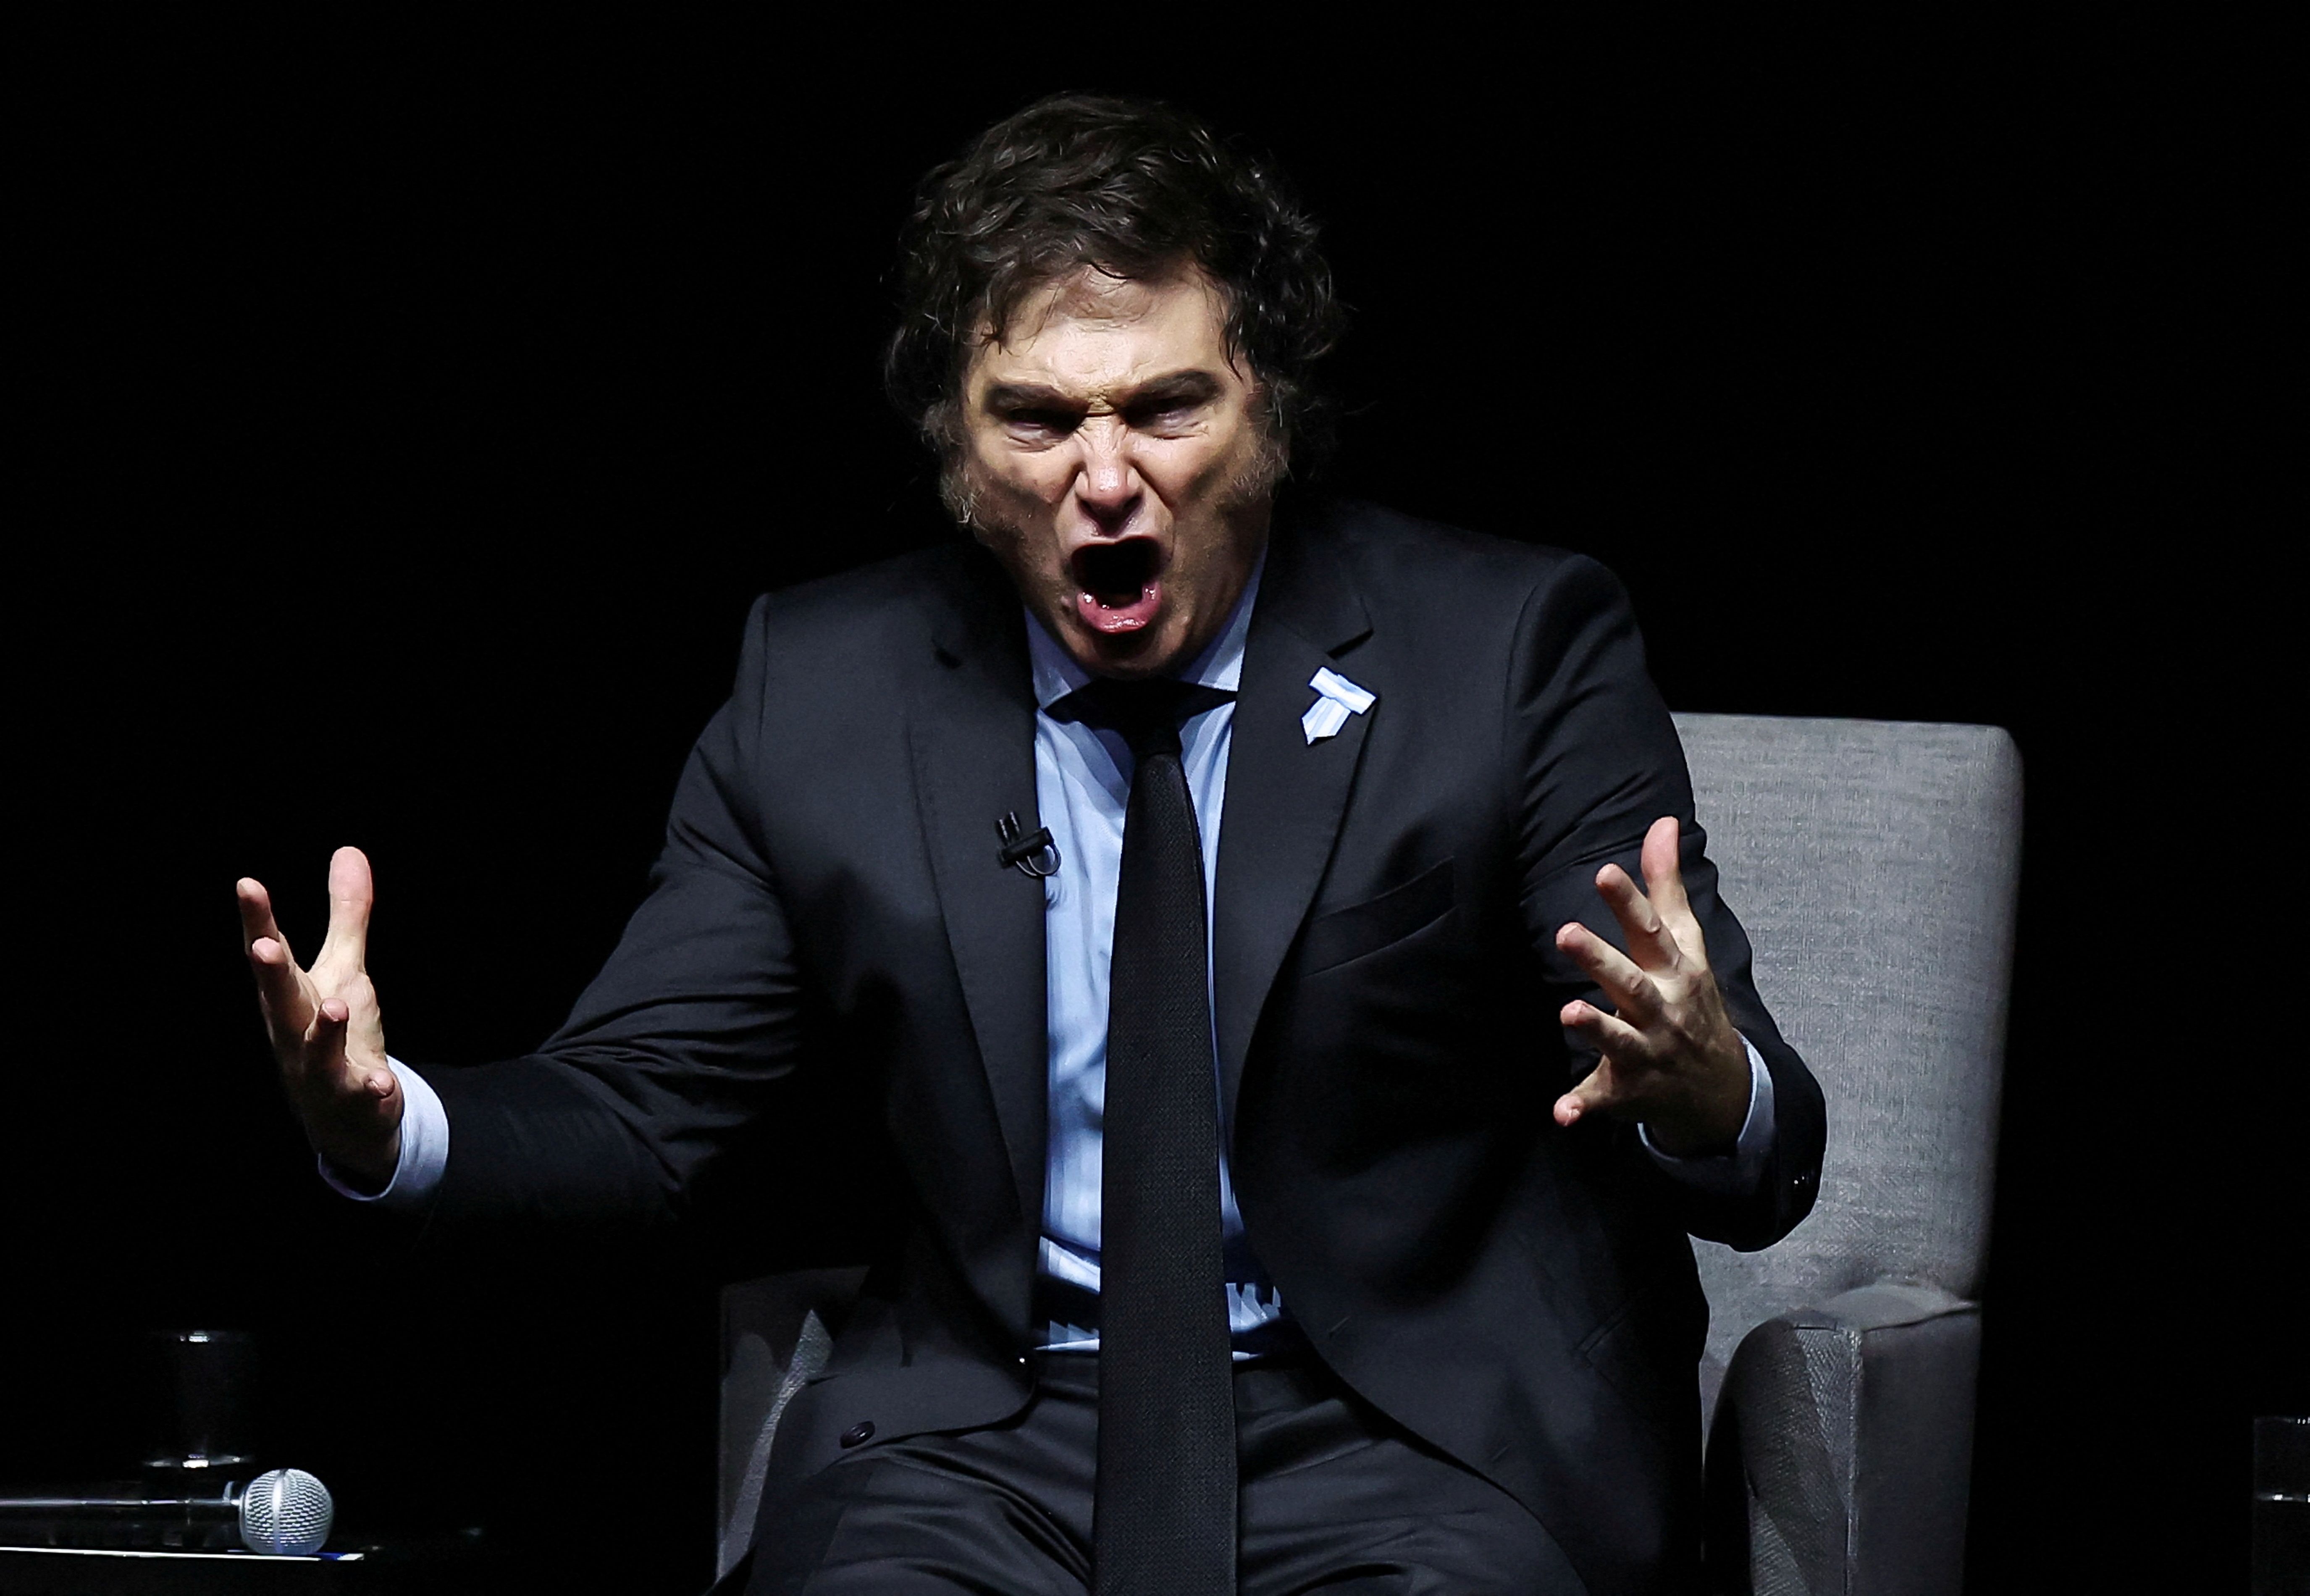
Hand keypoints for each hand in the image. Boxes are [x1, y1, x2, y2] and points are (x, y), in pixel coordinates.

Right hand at [237, 847, 401, 1189]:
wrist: (346, 1117)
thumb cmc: (336, 1035)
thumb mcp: (344, 971)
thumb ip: (347, 915)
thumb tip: (349, 850)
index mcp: (290, 996)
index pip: (271, 953)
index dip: (258, 920)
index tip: (247, 884)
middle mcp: (295, 1031)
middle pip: (281, 999)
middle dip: (270, 973)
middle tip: (263, 946)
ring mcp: (320, 1069)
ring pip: (315, 1051)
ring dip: (322, 1031)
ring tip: (334, 1008)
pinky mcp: (352, 1098)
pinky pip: (359, 1094)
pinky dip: (369, 1088)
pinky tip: (382, 1083)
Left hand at [1552, 816, 1750, 1155]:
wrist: (1720, 1088)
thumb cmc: (1690, 998)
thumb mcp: (1685, 943)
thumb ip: (1666, 884)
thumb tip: (1663, 822)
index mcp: (1674, 971)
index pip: (1651, 930)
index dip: (1629, 900)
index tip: (1603, 870)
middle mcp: (1662, 1010)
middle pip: (1631, 981)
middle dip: (1601, 960)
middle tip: (1565, 933)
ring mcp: (1645, 1052)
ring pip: (1618, 1039)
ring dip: (1596, 1027)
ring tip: (1568, 1011)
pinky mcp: (1626, 1090)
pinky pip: (1601, 1100)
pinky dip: (1582, 1106)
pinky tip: (1561, 1113)